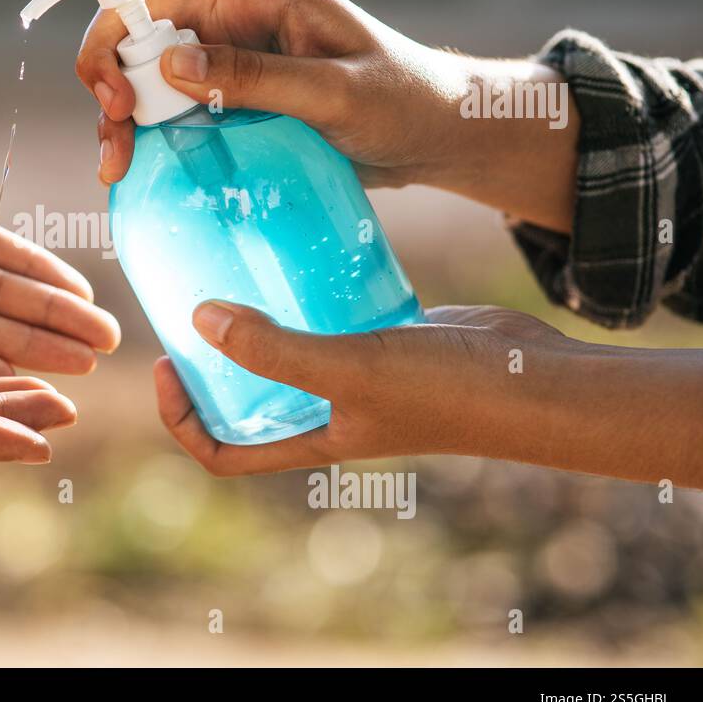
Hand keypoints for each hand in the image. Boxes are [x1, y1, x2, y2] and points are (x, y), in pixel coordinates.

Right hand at [76, 0, 577, 232]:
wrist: (425, 142)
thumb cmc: (399, 98)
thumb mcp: (336, 90)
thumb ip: (258, 78)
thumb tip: (171, 68)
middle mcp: (229, 20)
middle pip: (139, 15)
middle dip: (108, 54)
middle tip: (116, 108)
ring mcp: (219, 69)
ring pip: (140, 75)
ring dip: (114, 112)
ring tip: (115, 162)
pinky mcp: (219, 113)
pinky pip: (161, 120)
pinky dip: (136, 143)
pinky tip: (127, 174)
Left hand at [154, 300, 702, 488]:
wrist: (536, 379)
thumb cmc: (447, 391)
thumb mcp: (349, 368)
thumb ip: (274, 350)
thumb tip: (198, 322)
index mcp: (311, 438)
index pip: (224, 452)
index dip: (183, 420)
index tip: (166, 366)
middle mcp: (326, 412)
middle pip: (245, 398)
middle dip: (209, 362)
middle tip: (187, 300)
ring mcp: (356, 375)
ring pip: (286, 351)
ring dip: (256, 320)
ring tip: (228, 267)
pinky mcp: (384, 338)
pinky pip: (327, 316)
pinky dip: (305, 292)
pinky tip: (293, 249)